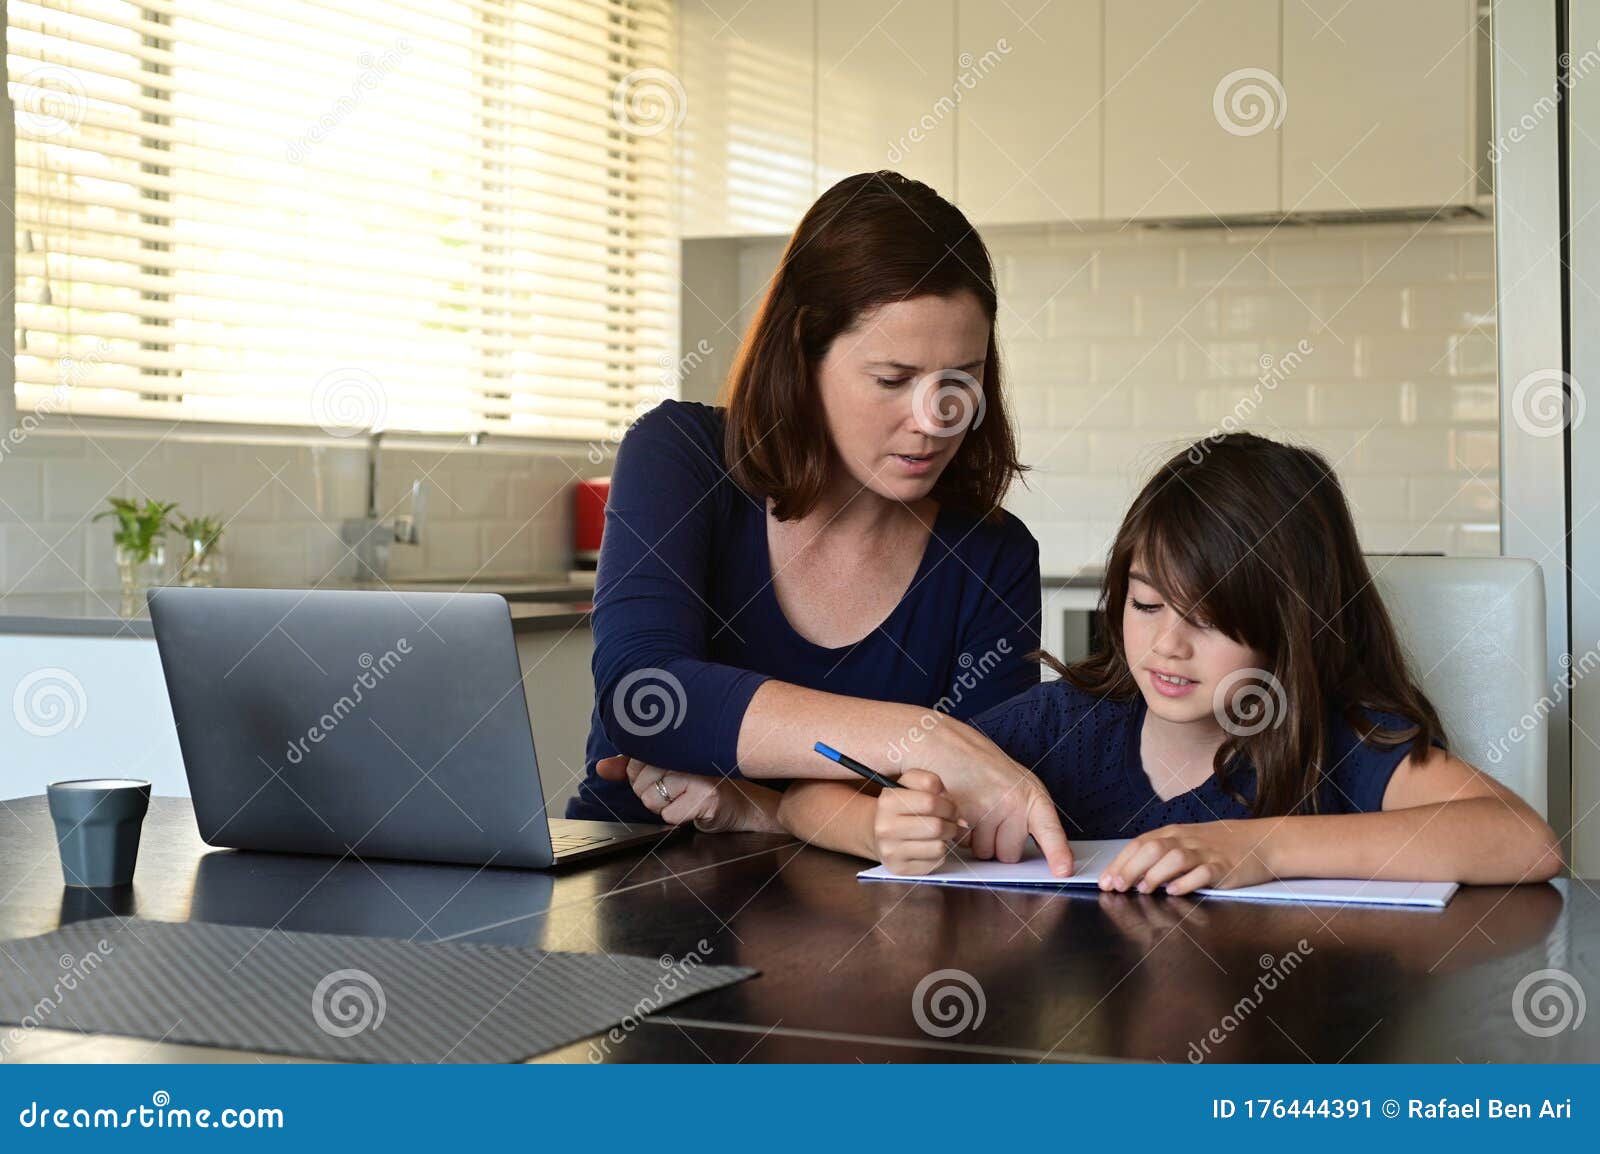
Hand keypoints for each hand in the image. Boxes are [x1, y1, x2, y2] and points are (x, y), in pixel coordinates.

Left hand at [595, 755, 765, 832]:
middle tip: (677, 790)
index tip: (664, 776)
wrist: (742, 804)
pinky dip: (677, 819)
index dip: (641, 777)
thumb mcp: (666, 771)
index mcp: (676, 740)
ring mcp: (698, 773)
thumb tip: (601, 768)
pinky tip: (693, 809)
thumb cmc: (703, 786)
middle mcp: (687, 752)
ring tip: (685, 798)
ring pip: (651, 799)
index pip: (634, 761)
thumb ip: (632, 768)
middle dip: (652, 794)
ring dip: (664, 807)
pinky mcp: (707, 796)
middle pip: (639, 782)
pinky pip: (668, 815)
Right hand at [872, 770, 969, 875]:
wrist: (878, 832)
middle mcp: (885, 827)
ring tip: (940, 834)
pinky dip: (939, 854)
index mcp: (888, 801)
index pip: (931, 802)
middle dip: (951, 824)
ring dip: (946, 840)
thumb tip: (956, 813)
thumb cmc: (902, 807)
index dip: (948, 804)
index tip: (950, 807)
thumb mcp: (910, 784)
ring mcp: (891, 850)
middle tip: (950, 822)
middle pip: (936, 827)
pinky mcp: (899, 869)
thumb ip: (931, 783)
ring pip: (938, 847)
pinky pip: (935, 862)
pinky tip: (930, 846)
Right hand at [918, 720, 1074, 875]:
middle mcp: (1014, 801)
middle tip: (988, 817)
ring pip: (984, 853)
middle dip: (997, 845)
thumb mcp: (1015, 785)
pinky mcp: (962, 812)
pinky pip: (963, 844)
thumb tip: (1038, 855)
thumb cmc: (980, 767)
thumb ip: (1026, 816)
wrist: (946, 743)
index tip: (1063, 871)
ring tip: (971, 810)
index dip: (1058, 853)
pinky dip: (958, 834)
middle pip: (1010, 855)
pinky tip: (958, 811)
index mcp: (1032, 795)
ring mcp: (988, 807)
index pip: (1049, 829)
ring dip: (975, 840)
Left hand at [1098, 820, 1279, 895]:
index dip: (1120, 863)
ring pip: (1174, 858)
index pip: (1139, 844)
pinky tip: (1175, 891)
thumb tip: (1130, 875)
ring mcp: (1205, 853)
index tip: (1105, 881)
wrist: (1261, 841)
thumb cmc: (1219, 845)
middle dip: (1131, 868)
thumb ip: (1162, 855)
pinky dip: (1186, 882)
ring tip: (1144, 889)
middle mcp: (1186, 840)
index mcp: (1173, 833)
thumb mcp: (1187, 843)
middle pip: (1152, 849)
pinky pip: (1202, 873)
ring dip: (1156, 874)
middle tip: (1118, 887)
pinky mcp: (1223, 867)